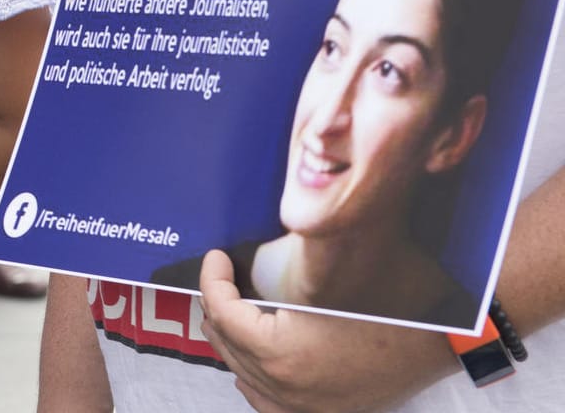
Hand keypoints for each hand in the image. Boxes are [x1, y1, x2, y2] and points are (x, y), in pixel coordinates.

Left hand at [198, 250, 450, 412]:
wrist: (440, 338)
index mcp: (281, 352)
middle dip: (217, 307)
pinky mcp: (323, 411)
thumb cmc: (386, 302)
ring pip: (243, 373)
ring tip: (226, 312)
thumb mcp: (324, 279)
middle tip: (219, 279)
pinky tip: (246, 366)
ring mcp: (303, 405)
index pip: (224, 312)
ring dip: (230, 340)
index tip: (216, 258)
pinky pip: (268, 403)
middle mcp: (286, 386)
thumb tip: (242, 255)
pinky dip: (252, 379)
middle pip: (227, 343)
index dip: (213, 279)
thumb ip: (277, 271)